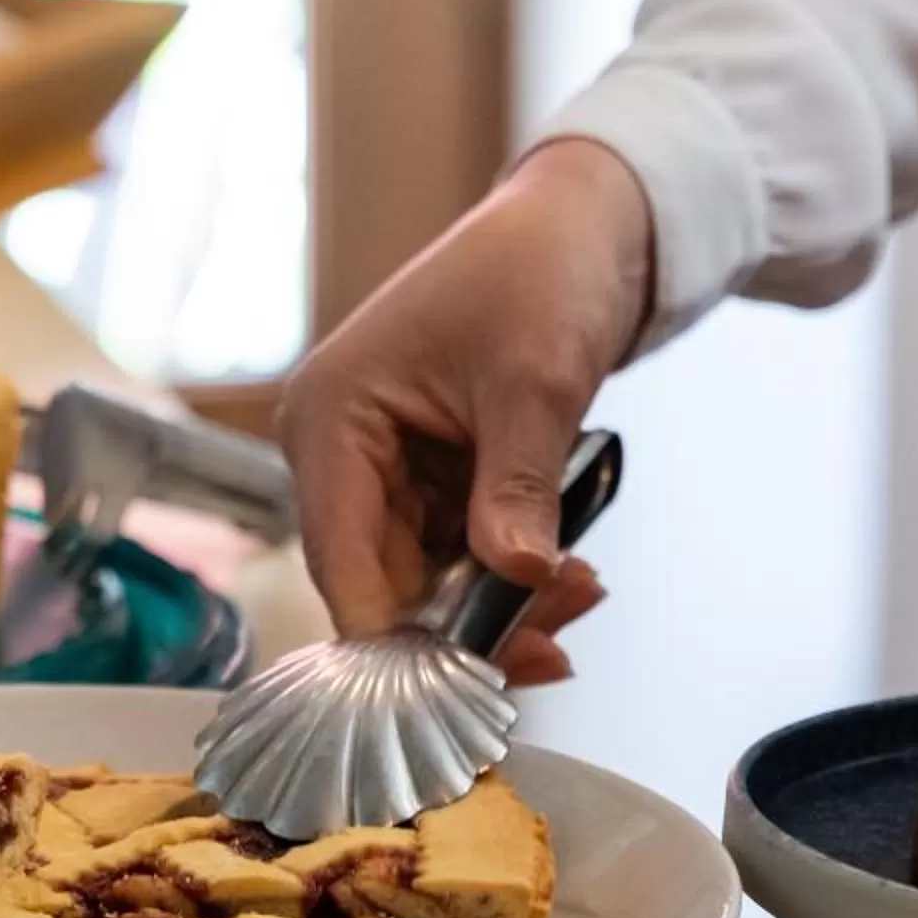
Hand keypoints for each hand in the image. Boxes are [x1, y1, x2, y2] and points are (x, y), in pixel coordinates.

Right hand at [278, 138, 650, 684]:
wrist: (587, 223)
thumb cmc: (540, 271)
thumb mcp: (534, 385)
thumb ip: (516, 491)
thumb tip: (520, 580)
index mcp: (331, 422)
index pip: (346, 567)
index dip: (400, 643)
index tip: (464, 694)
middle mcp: (339, 453)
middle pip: (386, 588)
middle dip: (471, 627)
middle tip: (557, 649)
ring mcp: (383, 468)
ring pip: (427, 582)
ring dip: (501, 606)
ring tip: (582, 598)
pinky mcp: (429, 477)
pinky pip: (458, 555)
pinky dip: (510, 574)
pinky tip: (570, 580)